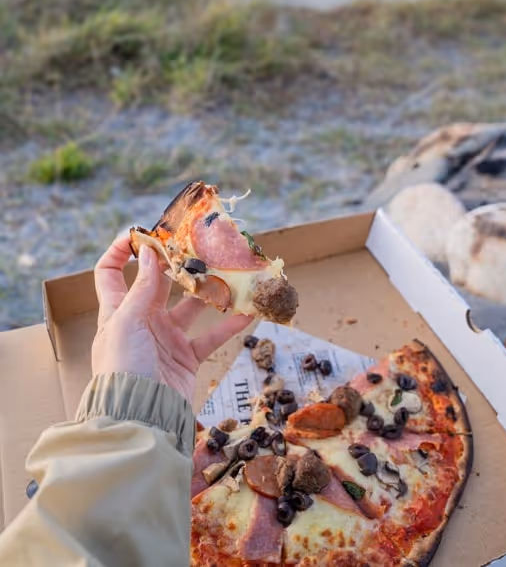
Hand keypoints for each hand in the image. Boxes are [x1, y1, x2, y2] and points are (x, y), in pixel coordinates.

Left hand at [92, 235, 252, 402]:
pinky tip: (247, 313)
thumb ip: (143, 289)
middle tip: (202, 245)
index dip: (123, 251)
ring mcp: (165, 338)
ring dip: (210, 292)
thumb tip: (151, 252)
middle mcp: (141, 320)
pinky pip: (211, 336)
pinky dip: (229, 325)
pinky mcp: (186, 357)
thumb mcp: (126, 323)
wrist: (139, 417)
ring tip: (231, 274)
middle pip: (160, 283)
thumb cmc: (123, 368)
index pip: (111, 272)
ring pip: (191, 306)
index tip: (143, 234)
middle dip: (179, 264)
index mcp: (118, 310)